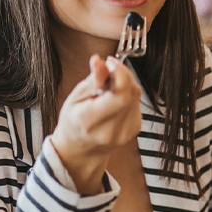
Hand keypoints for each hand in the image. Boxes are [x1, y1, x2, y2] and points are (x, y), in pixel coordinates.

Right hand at [49, 55, 141, 193]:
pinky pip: (137, 104)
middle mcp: (111, 129)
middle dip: (122, 75)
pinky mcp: (135, 129)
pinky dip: (128, 96)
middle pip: (131, 93)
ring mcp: (126, 132)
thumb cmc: (74, 122)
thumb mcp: (74, 98)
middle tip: (107, 71)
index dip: (120, 72)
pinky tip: (114, 99)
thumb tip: (100, 62)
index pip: (120, 94)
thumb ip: (92, 81)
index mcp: (91, 120)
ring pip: (136, 96)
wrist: (81, 149)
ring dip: (125, 85)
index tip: (110, 62)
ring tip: (107, 88)